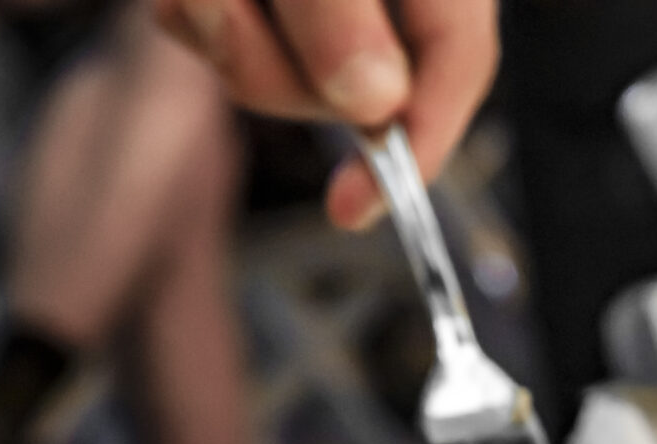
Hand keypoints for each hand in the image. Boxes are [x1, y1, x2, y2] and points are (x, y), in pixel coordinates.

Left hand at [153, 0, 496, 230]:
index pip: (457, 62)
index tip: (351, 211)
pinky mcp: (267, 4)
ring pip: (282, 70)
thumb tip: (371, 103)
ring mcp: (320, 5)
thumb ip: (339, 9)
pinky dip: (199, 21)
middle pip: (360, 84)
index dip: (418, 144)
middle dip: (276, 73)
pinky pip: (228, 37)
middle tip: (219, 6)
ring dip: (226, 39)